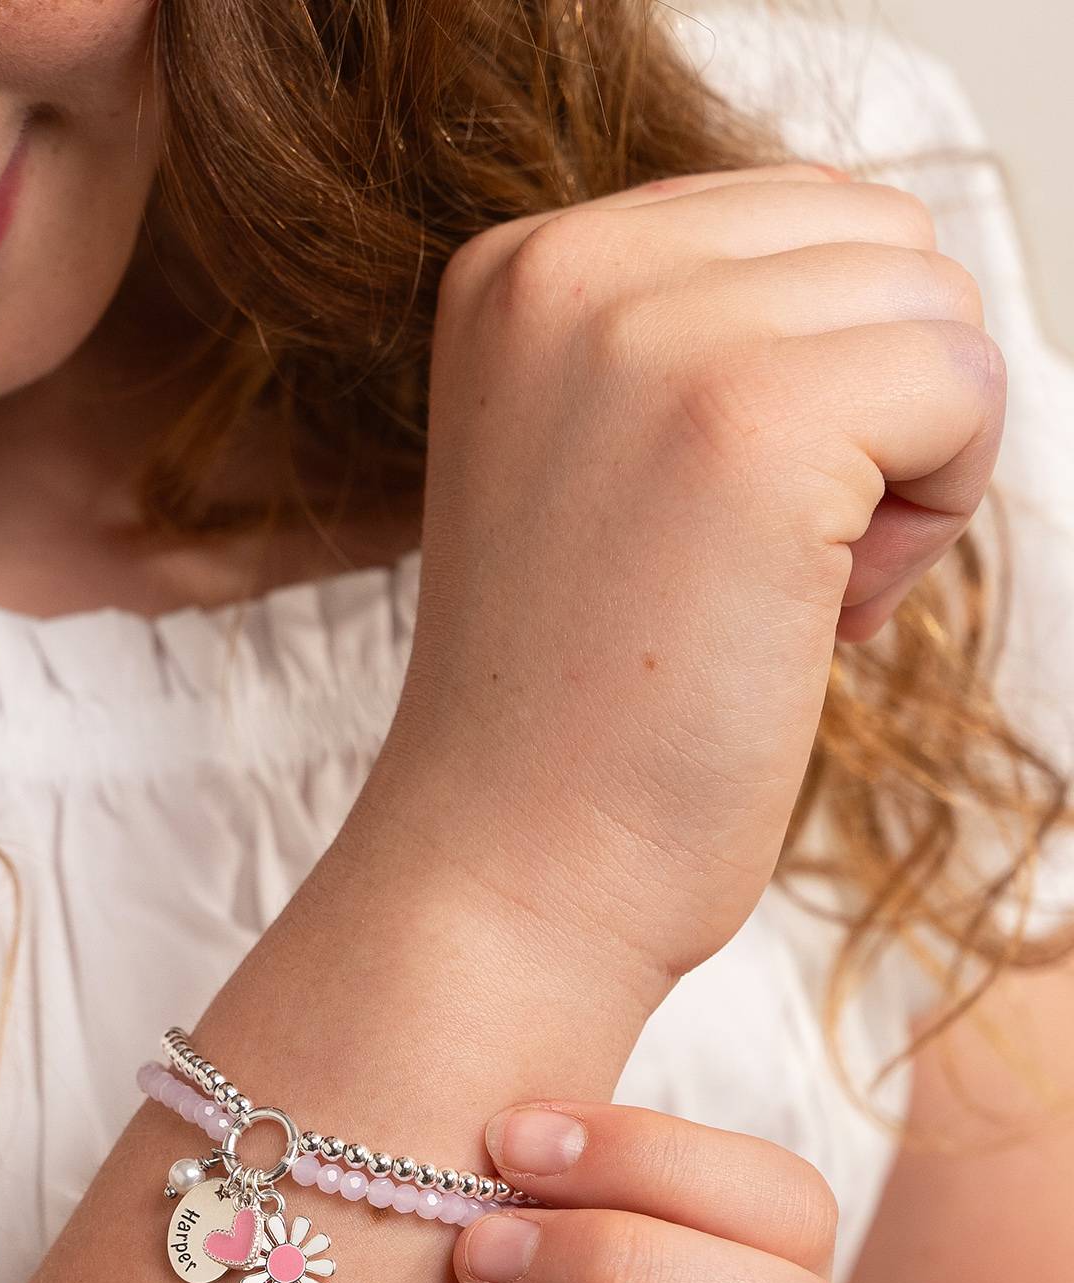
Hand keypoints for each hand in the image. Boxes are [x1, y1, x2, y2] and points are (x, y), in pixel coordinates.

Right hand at [388, 161, 1005, 995]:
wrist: (511, 865)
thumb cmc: (577, 694)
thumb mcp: (590, 450)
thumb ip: (687, 327)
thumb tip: (890, 270)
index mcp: (514, 269)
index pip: (789, 218)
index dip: (799, 376)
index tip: (689, 522)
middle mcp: (564, 269)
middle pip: (877, 241)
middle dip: (867, 402)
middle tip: (741, 563)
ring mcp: (650, 335)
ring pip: (936, 307)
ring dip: (903, 466)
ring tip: (769, 593)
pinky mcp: (751, 419)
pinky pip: (969, 389)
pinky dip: (933, 520)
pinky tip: (815, 618)